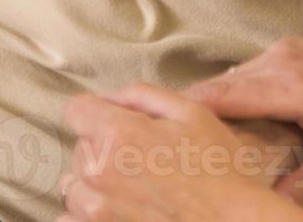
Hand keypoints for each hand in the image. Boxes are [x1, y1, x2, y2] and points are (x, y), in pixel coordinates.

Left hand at [59, 85, 302, 221]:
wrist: (232, 221)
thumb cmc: (218, 170)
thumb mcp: (192, 113)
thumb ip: (142, 95)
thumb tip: (111, 98)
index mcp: (119, 134)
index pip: (76, 109)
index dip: (98, 111)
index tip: (116, 122)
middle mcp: (98, 173)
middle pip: (78, 146)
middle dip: (104, 147)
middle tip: (144, 158)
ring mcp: (95, 210)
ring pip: (73, 184)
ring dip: (94, 182)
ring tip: (133, 187)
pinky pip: (70, 217)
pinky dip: (88, 212)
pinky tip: (120, 208)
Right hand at [184, 31, 302, 205]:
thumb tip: (265, 206)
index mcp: (290, 86)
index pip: (218, 98)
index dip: (183, 117)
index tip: (157, 139)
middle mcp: (279, 60)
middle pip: (217, 87)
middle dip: (192, 117)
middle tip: (172, 151)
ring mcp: (285, 49)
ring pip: (232, 78)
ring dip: (215, 107)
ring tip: (198, 142)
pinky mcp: (292, 47)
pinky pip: (250, 72)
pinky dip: (236, 95)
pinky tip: (236, 124)